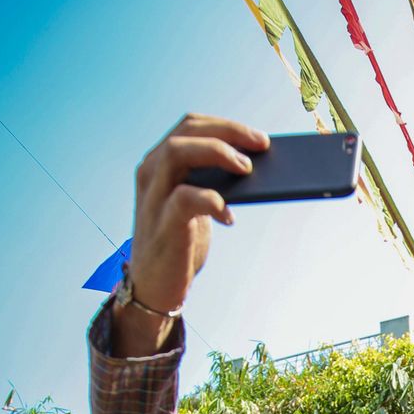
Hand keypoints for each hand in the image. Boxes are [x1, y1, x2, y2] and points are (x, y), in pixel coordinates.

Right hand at [112, 114, 269, 354]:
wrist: (154, 287)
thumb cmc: (180, 242)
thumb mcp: (196, 206)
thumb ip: (213, 184)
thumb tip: (255, 169)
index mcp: (160, 164)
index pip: (191, 126)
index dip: (226, 126)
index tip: (259, 137)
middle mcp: (152, 172)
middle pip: (187, 131)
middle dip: (228, 132)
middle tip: (262, 146)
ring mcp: (153, 196)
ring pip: (177, 152)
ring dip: (217, 153)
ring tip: (246, 169)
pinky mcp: (162, 223)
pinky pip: (185, 198)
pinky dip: (212, 200)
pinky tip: (229, 216)